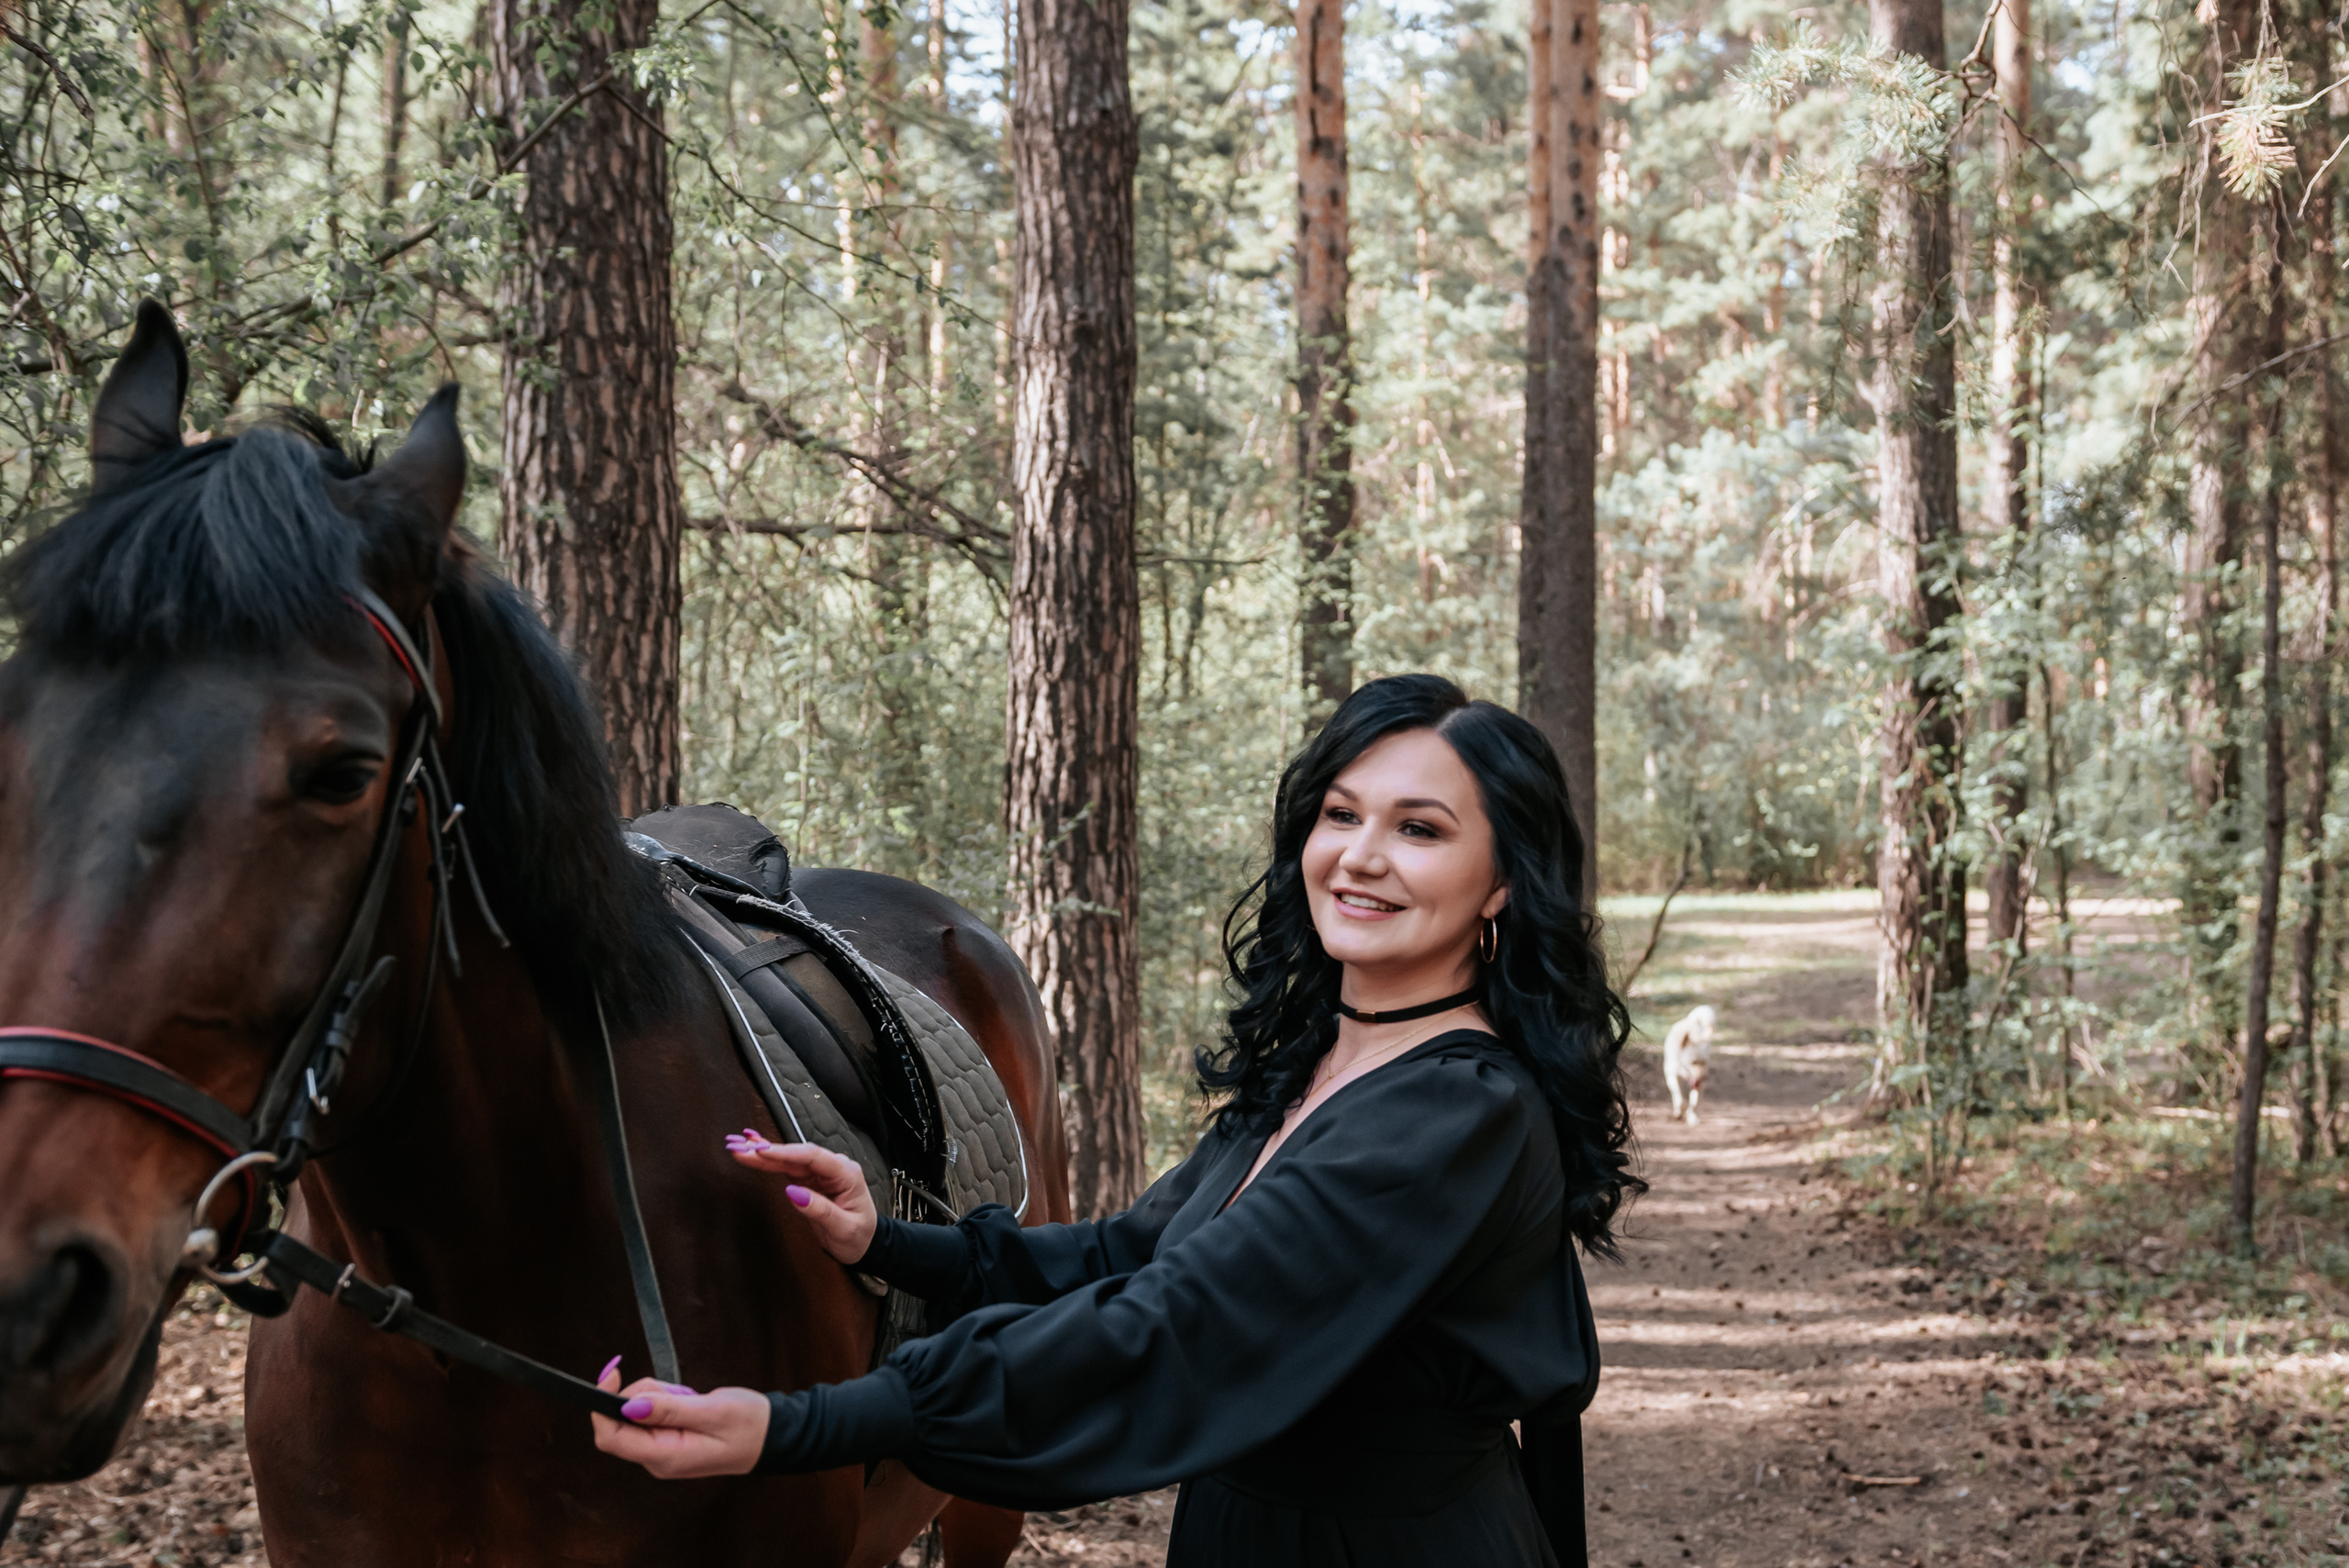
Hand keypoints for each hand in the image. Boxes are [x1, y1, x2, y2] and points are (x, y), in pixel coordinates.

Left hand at [589, 1358, 769, 1478]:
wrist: (772, 1436)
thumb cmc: (749, 1426)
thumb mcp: (713, 1412)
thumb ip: (669, 1409)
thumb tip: (630, 1405)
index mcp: (665, 1458)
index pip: (611, 1437)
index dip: (603, 1405)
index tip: (614, 1372)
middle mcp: (657, 1459)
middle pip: (621, 1421)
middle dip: (640, 1394)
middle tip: (677, 1390)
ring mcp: (661, 1451)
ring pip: (635, 1414)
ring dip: (657, 1395)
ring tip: (690, 1398)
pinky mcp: (667, 1440)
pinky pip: (650, 1414)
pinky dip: (665, 1400)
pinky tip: (689, 1402)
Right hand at [723, 1131, 877, 1265]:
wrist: (866, 1244)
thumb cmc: (859, 1236)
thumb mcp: (843, 1229)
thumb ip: (820, 1210)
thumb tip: (793, 1192)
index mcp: (846, 1174)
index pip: (813, 1157)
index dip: (786, 1152)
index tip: (762, 1151)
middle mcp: (833, 1167)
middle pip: (797, 1154)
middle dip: (767, 1151)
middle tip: (739, 1148)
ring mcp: (821, 1173)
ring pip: (789, 1159)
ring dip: (763, 1154)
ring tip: (738, 1149)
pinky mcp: (810, 1180)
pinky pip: (787, 1168)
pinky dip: (768, 1162)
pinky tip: (752, 1154)